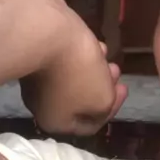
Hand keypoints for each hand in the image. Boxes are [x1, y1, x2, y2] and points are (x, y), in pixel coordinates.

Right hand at [20, 0, 127, 133]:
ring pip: (73, 81)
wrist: (45, 33)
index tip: (123, 88)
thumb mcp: (102, 99)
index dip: (111, 109)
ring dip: (94, 70)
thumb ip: (105, 108)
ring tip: (108, 57)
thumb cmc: (78, 73)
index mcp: (56, 121)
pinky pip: (63, 64)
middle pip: (80, 102)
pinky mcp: (35, 60)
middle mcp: (42, 106)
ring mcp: (36, 81)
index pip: (89, 125)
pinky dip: (80, 58)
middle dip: (103, 86)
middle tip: (116, 72)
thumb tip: (98, 105)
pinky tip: (94, 45)